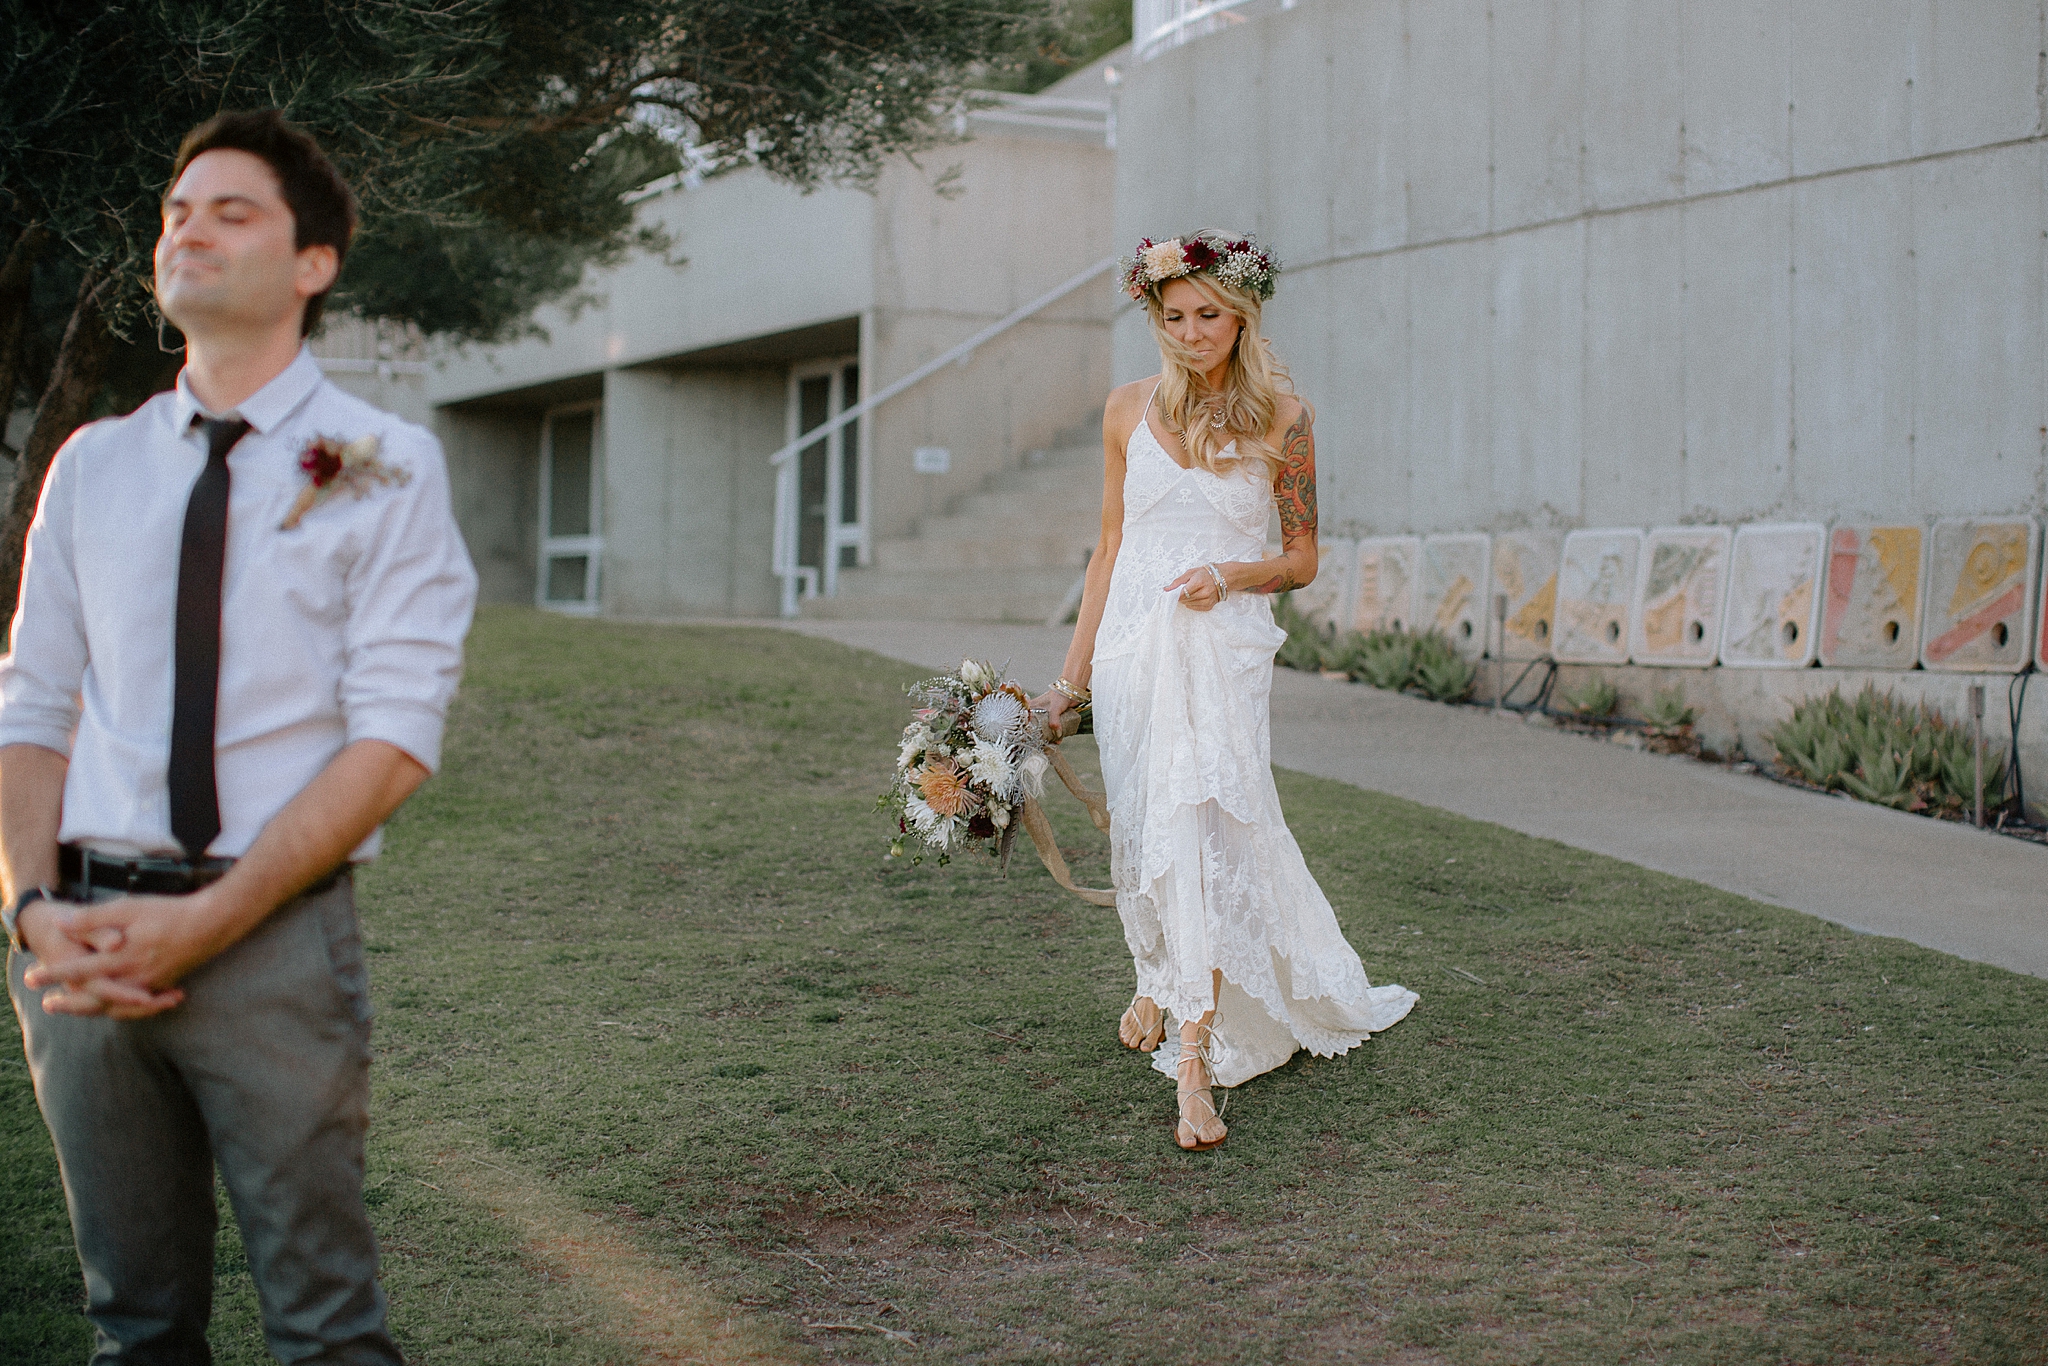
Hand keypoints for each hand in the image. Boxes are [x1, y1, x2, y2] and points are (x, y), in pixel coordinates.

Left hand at [22, 893, 208, 1018]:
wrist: (213, 923)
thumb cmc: (170, 911)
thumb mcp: (128, 907)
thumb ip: (93, 918)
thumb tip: (61, 924)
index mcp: (122, 958)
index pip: (78, 970)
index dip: (53, 974)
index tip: (32, 978)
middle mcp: (135, 978)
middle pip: (94, 999)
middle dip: (69, 1003)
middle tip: (48, 1005)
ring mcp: (151, 984)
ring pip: (116, 1007)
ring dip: (92, 1010)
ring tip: (76, 1009)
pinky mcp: (164, 984)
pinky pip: (137, 1006)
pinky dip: (122, 1009)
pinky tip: (116, 1007)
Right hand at [1030, 690, 1071, 739]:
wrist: (1073, 690)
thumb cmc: (1060, 695)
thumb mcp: (1054, 709)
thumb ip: (1054, 721)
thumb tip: (1056, 734)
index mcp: (1033, 707)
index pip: (1025, 720)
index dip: (1026, 729)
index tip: (1028, 738)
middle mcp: (1038, 712)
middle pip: (1035, 726)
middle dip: (1039, 735)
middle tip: (1041, 743)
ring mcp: (1047, 715)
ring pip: (1045, 728)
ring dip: (1049, 736)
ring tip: (1052, 743)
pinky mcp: (1056, 718)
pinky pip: (1054, 728)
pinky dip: (1056, 734)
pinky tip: (1058, 740)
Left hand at [1164, 564, 1227, 611]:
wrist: (1223, 577)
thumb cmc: (1205, 574)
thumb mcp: (1190, 573)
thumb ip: (1178, 582)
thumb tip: (1166, 589)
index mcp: (1199, 582)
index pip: (1182, 593)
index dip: (1175, 594)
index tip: (1172, 593)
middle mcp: (1205, 592)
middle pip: (1185, 599)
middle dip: (1180, 597)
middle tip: (1181, 591)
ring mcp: (1208, 600)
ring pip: (1189, 604)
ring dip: (1186, 600)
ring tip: (1189, 593)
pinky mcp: (1210, 606)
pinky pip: (1195, 608)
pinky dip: (1192, 604)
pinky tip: (1194, 597)